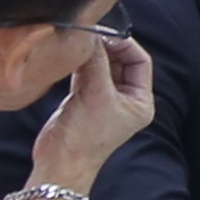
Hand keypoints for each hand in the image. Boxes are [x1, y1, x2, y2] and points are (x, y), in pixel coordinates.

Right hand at [23, 28, 154, 187]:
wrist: (58, 165)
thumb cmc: (84, 139)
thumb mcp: (95, 95)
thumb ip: (96, 62)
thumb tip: (91, 34)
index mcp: (140, 101)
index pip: (140, 61)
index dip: (125, 44)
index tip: (105, 34)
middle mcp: (125, 100)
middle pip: (120, 61)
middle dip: (106, 47)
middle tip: (88, 34)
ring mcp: (103, 99)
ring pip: (101, 66)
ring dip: (91, 54)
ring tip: (78, 43)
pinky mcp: (83, 100)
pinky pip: (85, 73)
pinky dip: (79, 63)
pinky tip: (70, 54)